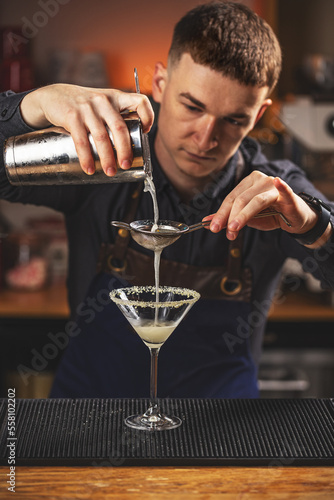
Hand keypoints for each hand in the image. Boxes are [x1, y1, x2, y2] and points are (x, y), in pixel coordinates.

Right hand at [20, 84, 153, 175]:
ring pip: (101, 136)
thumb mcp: (102, 105)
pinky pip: (81, 140)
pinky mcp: (71, 115)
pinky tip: (89, 168)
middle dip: (124, 150)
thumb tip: (129, 149)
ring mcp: (87, 107)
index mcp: (116, 98)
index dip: (148, 116)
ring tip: (110, 172)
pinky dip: (86, 157)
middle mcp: (104, 101)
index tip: (146, 132)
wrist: (52, 96)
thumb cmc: (83, 106)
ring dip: (107, 157)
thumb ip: (115, 119)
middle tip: (125, 165)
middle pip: (120, 127)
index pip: (139, 100)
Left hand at [203, 171, 329, 244]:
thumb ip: (227, 219)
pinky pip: (284, 190)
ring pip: (256, 200)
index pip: (230, 198)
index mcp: (247, 183)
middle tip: (226, 233)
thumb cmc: (269, 215)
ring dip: (243, 215)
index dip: (221, 213)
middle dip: (231, 217)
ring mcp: (274, 186)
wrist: (294, 219)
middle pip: (240, 199)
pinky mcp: (288, 195)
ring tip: (234, 228)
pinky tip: (278, 182)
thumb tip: (206, 222)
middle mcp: (259, 180)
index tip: (212, 228)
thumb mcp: (246, 218)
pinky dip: (282, 187)